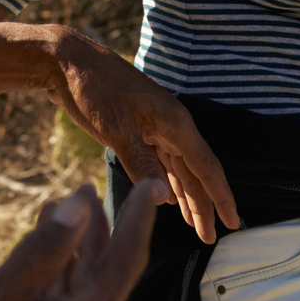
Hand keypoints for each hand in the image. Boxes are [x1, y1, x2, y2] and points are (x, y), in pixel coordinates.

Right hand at [0, 179, 164, 300]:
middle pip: (105, 271)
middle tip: (87, 187)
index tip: (151, 185)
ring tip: (59, 209)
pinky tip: (40, 253)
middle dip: (99, 226)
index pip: (126, 257)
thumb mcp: (4, 290)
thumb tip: (80, 204)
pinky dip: (57, 274)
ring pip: (82, 289)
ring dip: (74, 248)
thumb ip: (47, 246)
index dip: (139, 216)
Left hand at [45, 30, 241, 241]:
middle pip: (194, 173)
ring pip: (177, 169)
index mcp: (174, 123)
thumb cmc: (93, 90)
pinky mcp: (136, 129)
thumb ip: (141, 164)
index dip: (220, 197)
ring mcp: (153, 127)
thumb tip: (165, 201)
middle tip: (211, 238)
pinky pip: (160, 162)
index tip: (233, 222)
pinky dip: (166, 183)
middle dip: (203, 206)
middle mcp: (170, 125)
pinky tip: (169, 200)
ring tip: (195, 227)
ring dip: (186, 198)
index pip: (206, 167)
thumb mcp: (116, 129)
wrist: (67, 61)